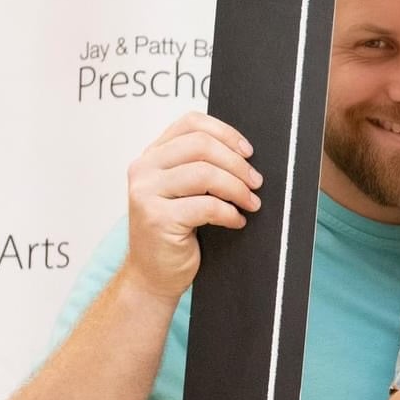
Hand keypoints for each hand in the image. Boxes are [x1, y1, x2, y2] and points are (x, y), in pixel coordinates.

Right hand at [122, 112, 261, 304]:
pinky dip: (229, 213)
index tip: (248, 151)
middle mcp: (143, 170)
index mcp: (151, 156)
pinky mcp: (157, 218)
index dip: (225, 132)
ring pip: (205, 173)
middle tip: (256, 182)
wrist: (153, 276)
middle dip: (237, 163)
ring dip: (237, 188)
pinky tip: (236, 221)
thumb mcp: (183, 193)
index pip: (190, 123)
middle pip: (201, 145)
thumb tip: (245, 154)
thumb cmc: (175, 234)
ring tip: (251, 203)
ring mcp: (146, 193)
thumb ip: (199, 168)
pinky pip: (206, 206)